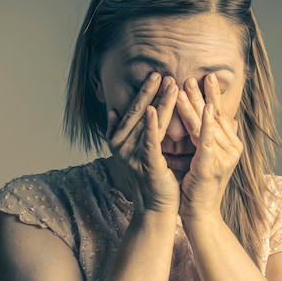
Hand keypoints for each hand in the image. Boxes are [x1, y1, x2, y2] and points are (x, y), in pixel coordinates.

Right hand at [106, 72, 180, 214]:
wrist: (157, 208)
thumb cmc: (151, 178)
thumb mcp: (137, 150)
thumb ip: (127, 130)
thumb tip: (112, 110)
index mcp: (119, 140)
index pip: (133, 111)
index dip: (143, 92)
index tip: (155, 74)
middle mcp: (121, 146)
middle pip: (138, 113)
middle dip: (150, 91)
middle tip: (161, 72)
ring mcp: (132, 155)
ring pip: (146, 123)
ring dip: (158, 101)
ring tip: (170, 83)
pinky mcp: (146, 164)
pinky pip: (149, 141)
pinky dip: (151, 125)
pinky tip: (153, 109)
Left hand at [176, 73, 242, 221]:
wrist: (199, 214)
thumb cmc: (200, 186)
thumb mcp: (210, 157)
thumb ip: (219, 137)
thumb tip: (231, 118)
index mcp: (231, 145)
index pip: (220, 116)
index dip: (212, 97)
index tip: (206, 78)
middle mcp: (232, 149)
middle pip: (215, 116)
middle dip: (204, 94)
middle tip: (195, 75)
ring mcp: (223, 158)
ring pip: (208, 125)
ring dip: (198, 103)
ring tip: (188, 85)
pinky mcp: (211, 166)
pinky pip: (207, 140)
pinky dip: (205, 124)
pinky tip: (204, 109)